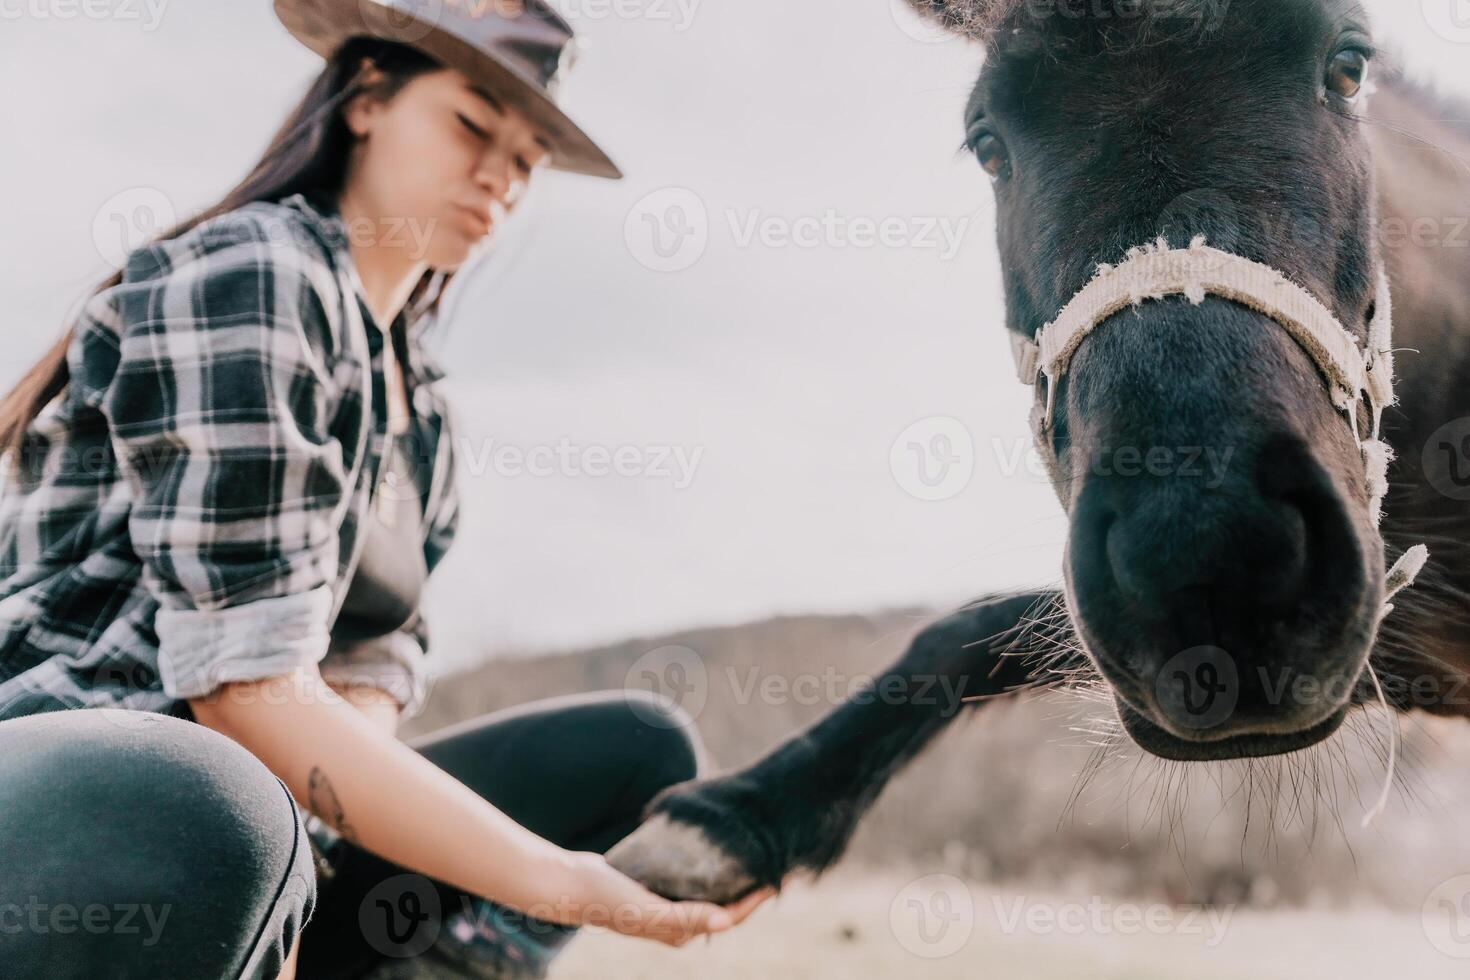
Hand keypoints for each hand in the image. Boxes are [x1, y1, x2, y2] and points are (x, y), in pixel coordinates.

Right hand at [564, 852, 777, 946]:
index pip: (727, 918)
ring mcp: (664, 906)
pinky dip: (705, 869)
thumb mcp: (649, 909)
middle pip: (721, 907)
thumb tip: (725, 922)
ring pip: (707, 893)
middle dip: (746, 891)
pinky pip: (688, 880)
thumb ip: (687, 917)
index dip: (752, 901)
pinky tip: (712, 851)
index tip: (773, 879)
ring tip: (748, 855)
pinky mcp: (654, 888)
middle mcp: (675, 922)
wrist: (570, 884)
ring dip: (727, 879)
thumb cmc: (608, 898)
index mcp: (679, 932)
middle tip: (768, 862)